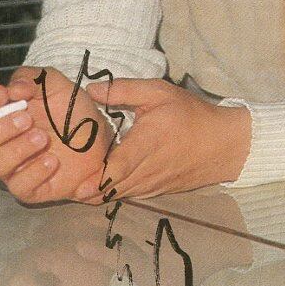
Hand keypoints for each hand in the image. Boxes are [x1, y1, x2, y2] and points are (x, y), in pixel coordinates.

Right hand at [0, 66, 110, 204]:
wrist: (100, 138)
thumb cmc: (72, 110)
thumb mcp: (57, 85)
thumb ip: (33, 78)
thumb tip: (12, 88)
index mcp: (2, 115)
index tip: (2, 95)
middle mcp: (0, 143)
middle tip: (26, 119)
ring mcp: (12, 168)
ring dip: (16, 149)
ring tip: (43, 137)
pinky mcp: (29, 189)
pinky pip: (18, 187)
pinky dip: (34, 172)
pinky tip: (53, 160)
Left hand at [72, 79, 251, 200]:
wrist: (223, 144)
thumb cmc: (190, 114)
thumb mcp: (158, 92)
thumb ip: (123, 90)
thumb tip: (89, 91)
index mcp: (147, 144)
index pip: (118, 168)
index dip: (96, 178)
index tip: (76, 182)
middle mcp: (147, 170)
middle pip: (111, 188)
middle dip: (86, 189)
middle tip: (62, 182)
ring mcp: (152, 185)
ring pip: (117, 195)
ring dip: (96, 192)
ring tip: (72, 184)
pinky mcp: (156, 192)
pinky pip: (129, 195)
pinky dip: (112, 193)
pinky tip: (97, 185)